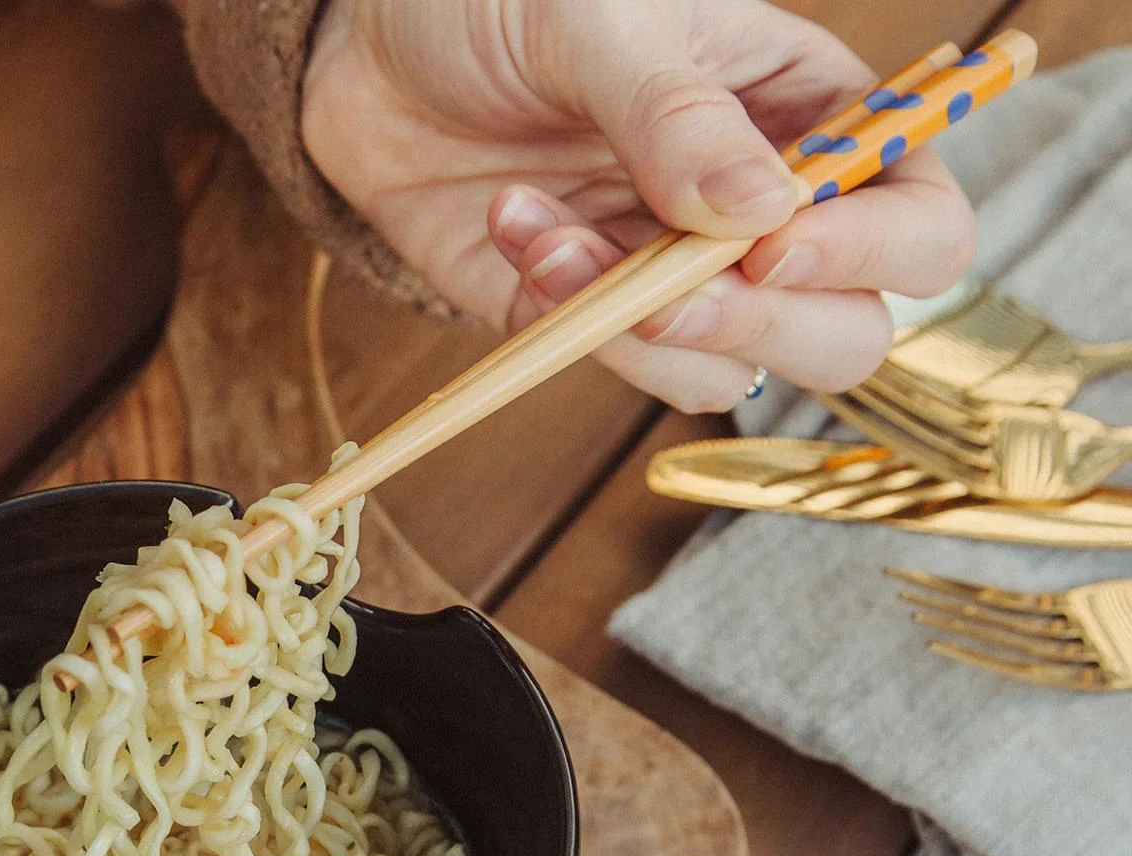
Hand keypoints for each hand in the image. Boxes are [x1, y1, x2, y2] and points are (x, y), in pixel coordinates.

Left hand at [300, 0, 976, 410]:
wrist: (376, 49)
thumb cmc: (502, 2)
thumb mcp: (596, 20)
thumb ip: (677, 113)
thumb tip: (763, 215)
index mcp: (812, 117)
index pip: (920, 220)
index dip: (872, 251)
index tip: (772, 245)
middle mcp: (762, 215)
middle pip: (845, 334)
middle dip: (759, 325)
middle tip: (669, 283)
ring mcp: (677, 280)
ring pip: (728, 377)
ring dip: (636, 328)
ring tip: (544, 231)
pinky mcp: (591, 323)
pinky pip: (615, 369)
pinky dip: (565, 325)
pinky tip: (513, 232)